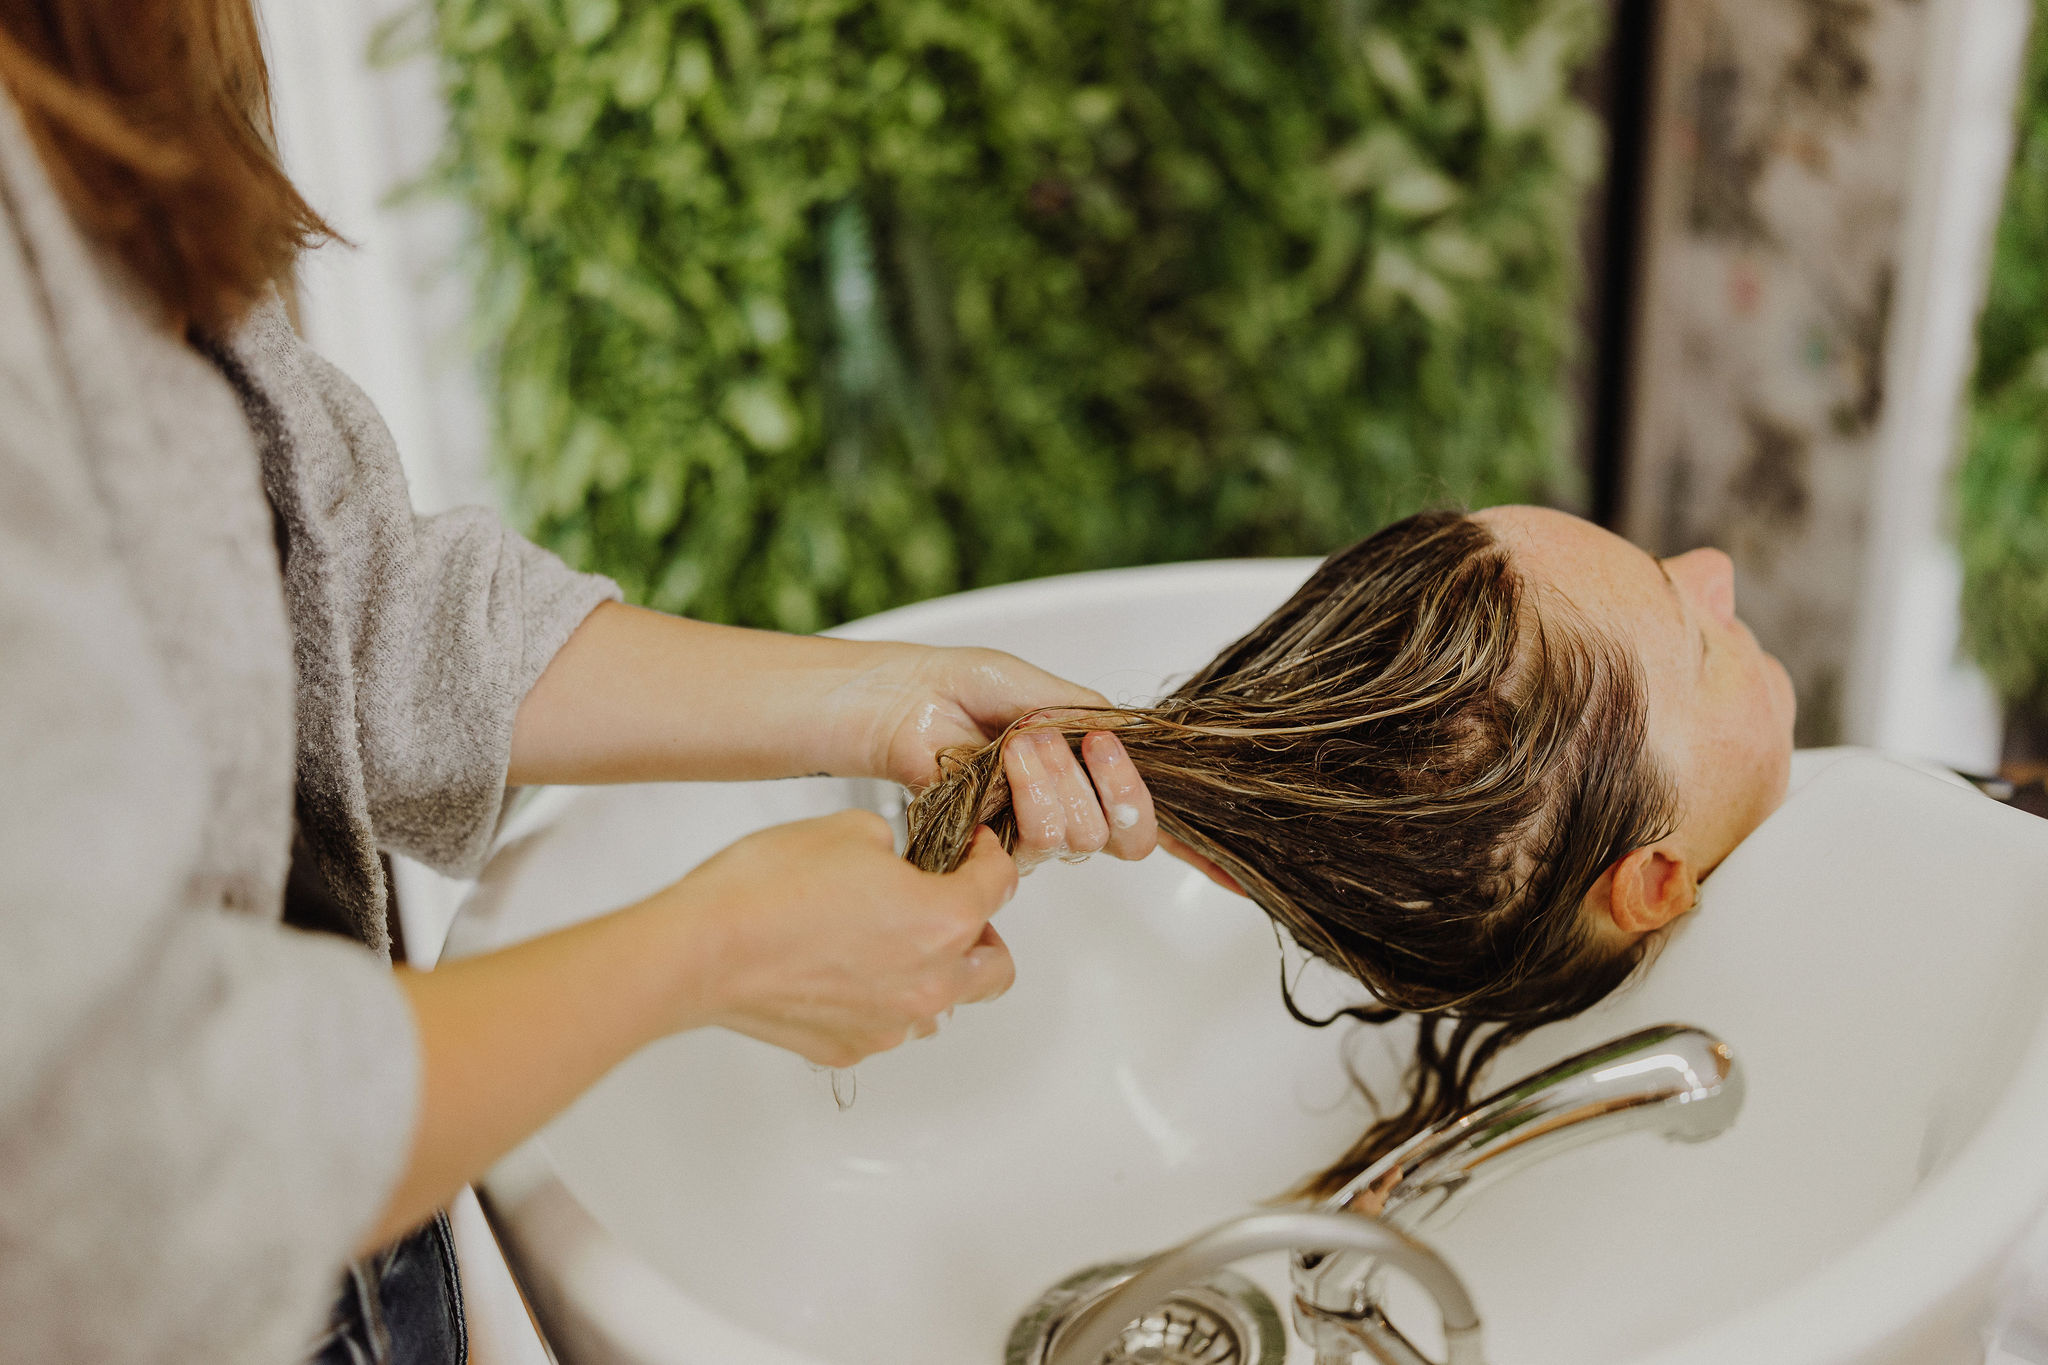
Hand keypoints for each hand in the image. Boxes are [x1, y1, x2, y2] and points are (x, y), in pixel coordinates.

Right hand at [655, 810, 1019, 1065]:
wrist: (703, 949)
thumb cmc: (768, 888)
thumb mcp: (849, 830)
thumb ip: (894, 847)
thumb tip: (895, 861)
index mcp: (943, 920)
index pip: (1000, 886)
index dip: (989, 857)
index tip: (975, 850)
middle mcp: (930, 983)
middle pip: (995, 967)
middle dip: (982, 932)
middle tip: (948, 904)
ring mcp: (891, 1024)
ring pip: (943, 1003)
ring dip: (933, 972)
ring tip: (889, 940)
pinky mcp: (849, 1048)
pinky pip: (888, 1024)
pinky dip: (881, 998)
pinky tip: (844, 968)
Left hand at [842, 644, 1161, 869]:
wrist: (914, 696)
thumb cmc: (969, 687)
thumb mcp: (1046, 689)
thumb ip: (1093, 717)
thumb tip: (1133, 737)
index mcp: (1086, 779)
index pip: (1136, 823)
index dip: (1141, 807)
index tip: (1113, 751)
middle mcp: (1064, 813)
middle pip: (1117, 835)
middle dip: (1095, 779)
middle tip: (1054, 736)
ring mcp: (1029, 833)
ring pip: (1078, 839)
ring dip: (1056, 784)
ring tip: (1021, 743)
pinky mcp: (994, 847)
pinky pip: (1035, 844)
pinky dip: (1027, 795)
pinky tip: (1003, 761)